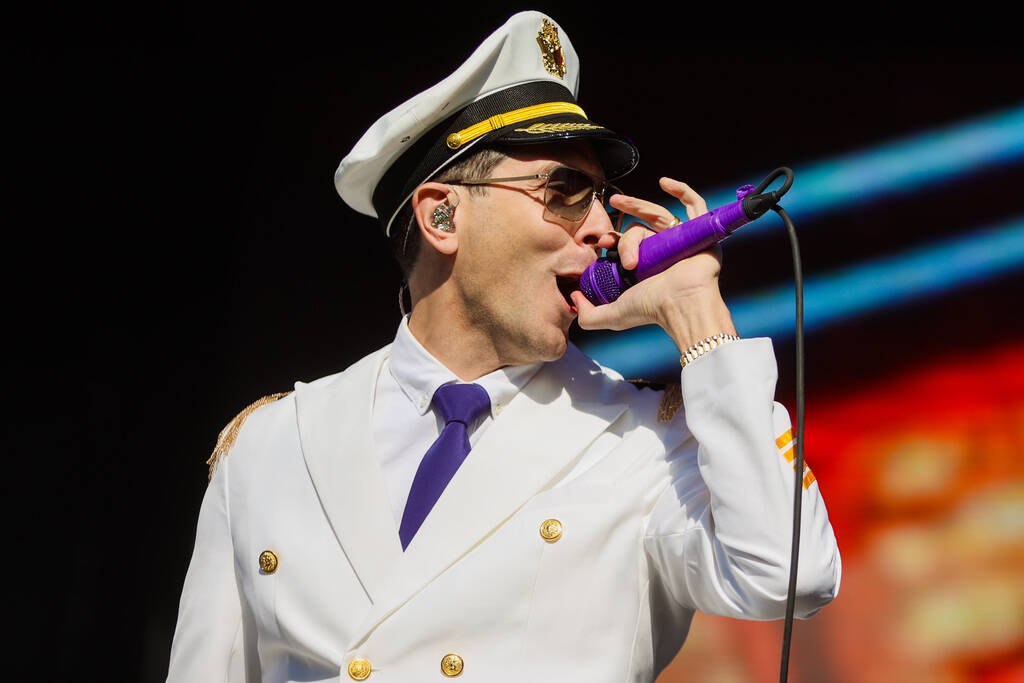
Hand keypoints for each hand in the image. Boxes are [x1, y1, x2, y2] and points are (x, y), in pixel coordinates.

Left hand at [571, 178, 736, 351]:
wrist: (680, 303)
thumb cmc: (651, 310)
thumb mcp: (612, 316)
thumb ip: (589, 315)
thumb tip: (574, 300)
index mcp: (648, 266)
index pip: (628, 244)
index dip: (613, 240)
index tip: (600, 244)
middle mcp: (665, 252)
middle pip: (639, 230)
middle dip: (620, 232)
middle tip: (605, 237)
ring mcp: (683, 240)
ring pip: (657, 215)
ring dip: (638, 208)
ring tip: (620, 205)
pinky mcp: (700, 231)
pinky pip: (694, 204)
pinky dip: (682, 190)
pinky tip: (664, 183)